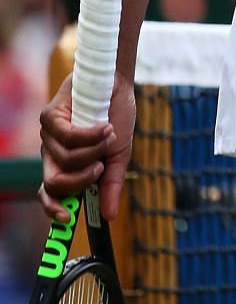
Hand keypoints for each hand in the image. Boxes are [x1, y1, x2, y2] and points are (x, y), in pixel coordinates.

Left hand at [39, 71, 135, 223]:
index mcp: (67, 166)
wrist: (117, 83)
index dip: (54, 209)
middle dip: (80, 180)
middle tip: (100, 167)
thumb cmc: (117, 117)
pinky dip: (91, 135)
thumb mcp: (119, 156)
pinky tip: (105, 127)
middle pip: (53, 183)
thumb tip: (109, 216)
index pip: (51, 194)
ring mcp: (49, 137)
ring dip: (94, 149)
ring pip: (65, 160)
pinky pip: (67, 137)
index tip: (66, 220)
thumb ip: (111, 184)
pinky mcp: (50, 118)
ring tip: (110, 133)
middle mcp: (54, 154)